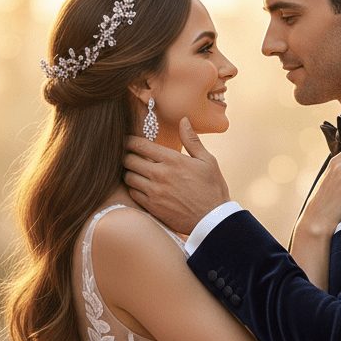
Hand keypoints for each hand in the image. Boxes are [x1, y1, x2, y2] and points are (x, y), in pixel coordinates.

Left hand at [124, 118, 230, 234]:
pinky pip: (133, 194)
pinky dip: (133, 188)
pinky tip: (140, 187)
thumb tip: (183, 120)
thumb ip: (192, 140)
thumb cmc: (212, 189)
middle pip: (128, 160)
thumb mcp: (207, 161)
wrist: (213, 220)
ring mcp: (154, 192)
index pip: (140, 145)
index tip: (128, 140)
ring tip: (135, 171)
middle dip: (126, 155)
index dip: (129, 140)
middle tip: (130, 155)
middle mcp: (160, 175)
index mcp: (173, 160)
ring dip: (129, 172)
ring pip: (128, 177)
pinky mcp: (152, 207)